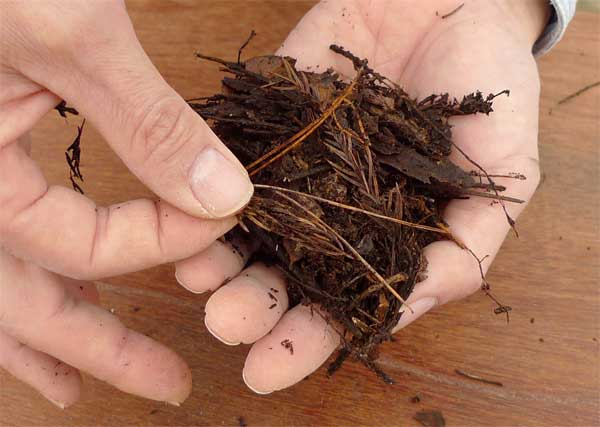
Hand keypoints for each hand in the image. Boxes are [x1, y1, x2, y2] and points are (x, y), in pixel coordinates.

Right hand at [0, 1, 252, 406]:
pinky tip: (45, 302)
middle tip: (170, 389)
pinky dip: (20, 284)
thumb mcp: (66, 29)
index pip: (76, 246)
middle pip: (22, 306)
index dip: (158, 241)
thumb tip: (226, 196)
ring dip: (45, 340)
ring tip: (85, 386)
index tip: (227, 215)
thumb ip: (146, 119)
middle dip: (98, 352)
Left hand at [175, 0, 546, 393]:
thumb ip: (467, 248)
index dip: (305, 341)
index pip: (339, 304)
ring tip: (196, 276)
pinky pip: (228, 154)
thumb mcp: (501, 179)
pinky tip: (181, 208)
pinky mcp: (272, 117)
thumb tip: (412, 307)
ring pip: (245, 221)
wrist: (454, 3)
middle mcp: (332, 211)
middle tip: (225, 323)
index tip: (265, 370)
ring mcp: (297, 165)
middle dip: (252, 303)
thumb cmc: (489, 94)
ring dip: (216, 252)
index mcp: (384, 238)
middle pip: (282, 271)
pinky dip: (201, 182)